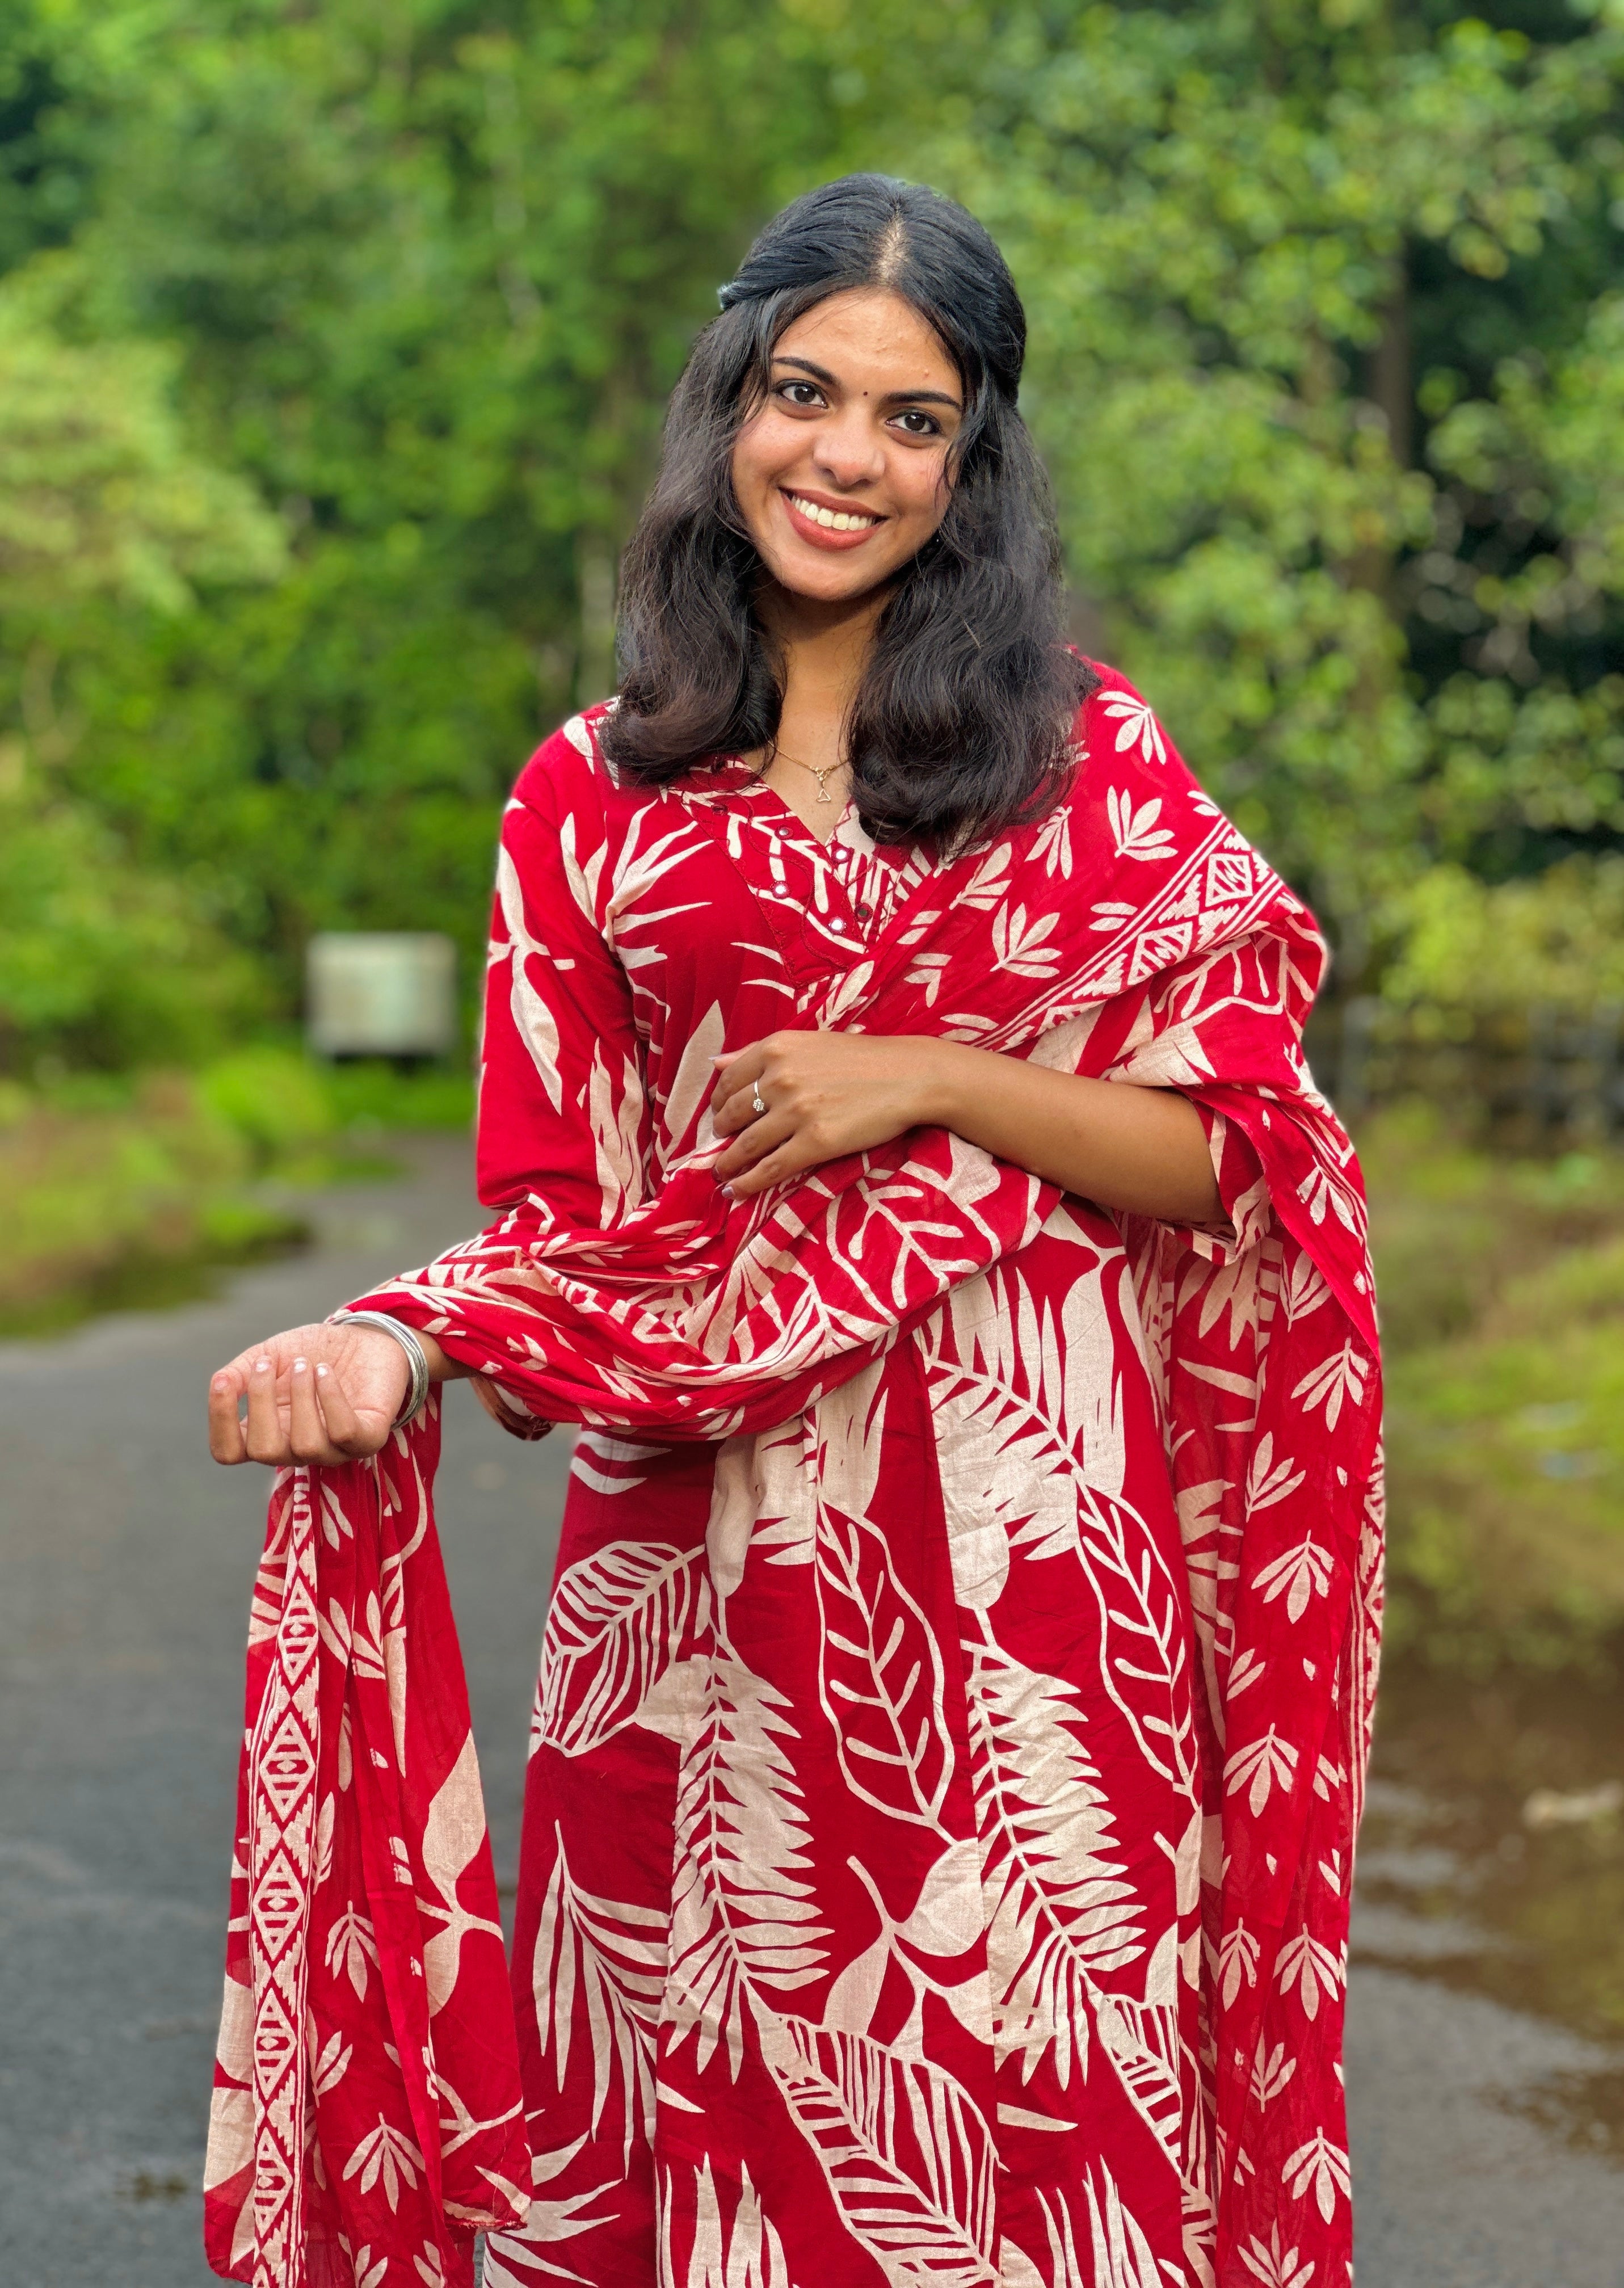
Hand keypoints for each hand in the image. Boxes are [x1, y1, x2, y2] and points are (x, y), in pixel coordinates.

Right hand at [207, 1319, 414, 1467]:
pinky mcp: (367, 1439)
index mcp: (266, 1432)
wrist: (366, 1337)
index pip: (228, 1452)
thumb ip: (240, 1371)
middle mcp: (296, 1449)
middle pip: (264, 1452)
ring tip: (307, 1365)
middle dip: (262, 1402)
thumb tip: (220, 1383)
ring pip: (306, 1445)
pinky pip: (344, 1433)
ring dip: (301, 1396)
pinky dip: (331, 1398)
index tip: (223, 1382)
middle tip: (269, 1365)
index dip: (220, 1422)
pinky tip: (326, 1372)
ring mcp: (333, 1449)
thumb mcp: (269, 1354)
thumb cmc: (314, 1351)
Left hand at [710, 1030, 952, 1197]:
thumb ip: (759, 1052)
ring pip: (746, 1145)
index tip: (720, 1116)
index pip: (728, 1081)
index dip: (717, 1104)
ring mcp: (796, 1111)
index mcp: (776, 1048)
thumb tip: (716, 1063)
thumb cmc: (863, 1058)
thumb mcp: (808, 1042)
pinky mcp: (815, 1142)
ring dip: (727, 1163)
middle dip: (721, 1134)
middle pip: (732, 1114)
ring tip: (722, 1173)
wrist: (911, 1076)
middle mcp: (780, 1077)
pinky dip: (748, 1182)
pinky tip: (737, 1190)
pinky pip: (770, 1168)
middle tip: (721, 1145)